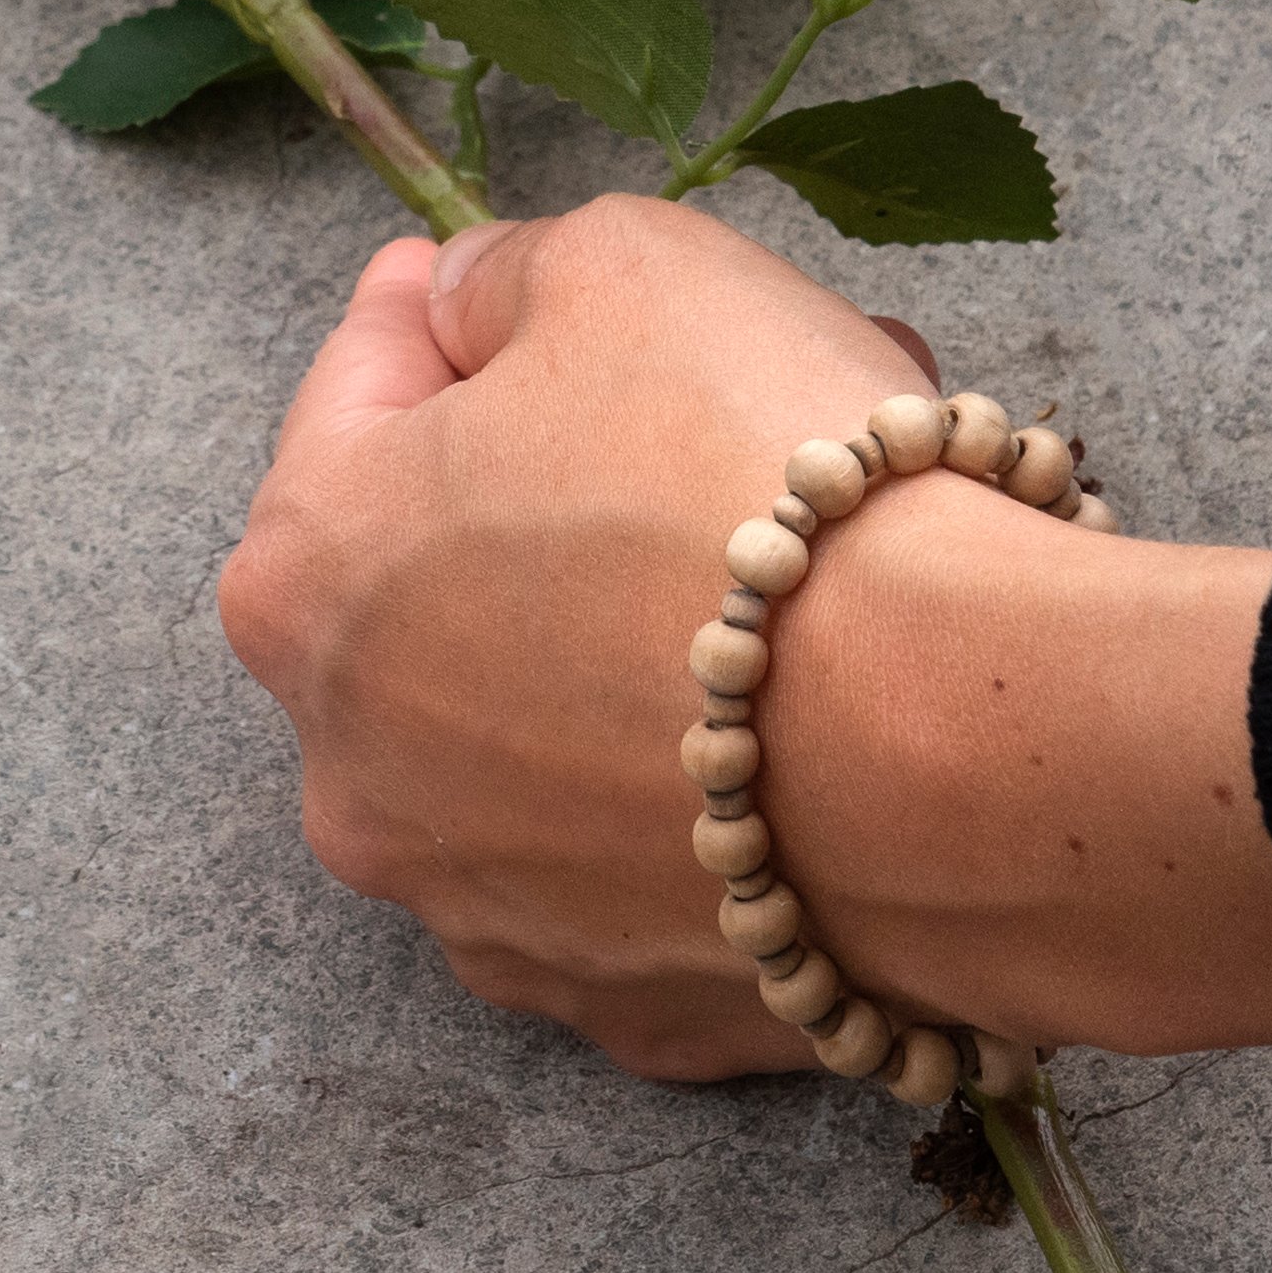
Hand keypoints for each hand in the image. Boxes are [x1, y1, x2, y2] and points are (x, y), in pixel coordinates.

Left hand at [216, 197, 1271, 1075]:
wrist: (962, 749)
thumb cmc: (763, 480)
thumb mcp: (624, 265)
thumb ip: (508, 276)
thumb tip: (476, 308)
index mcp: (309, 578)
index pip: (361, 392)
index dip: (458, 321)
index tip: (520, 294)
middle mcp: (355, 772)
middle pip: (453, 580)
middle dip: (574, 489)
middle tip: (714, 423)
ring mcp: (486, 914)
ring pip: (550, 735)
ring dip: (634, 647)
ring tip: (796, 575)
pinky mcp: (626, 1008)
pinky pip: (654, 862)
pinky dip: (710, 796)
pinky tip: (811, 734)